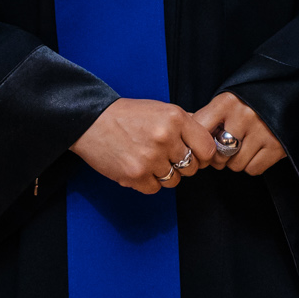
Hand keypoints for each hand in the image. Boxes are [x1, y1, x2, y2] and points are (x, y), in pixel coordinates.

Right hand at [70, 99, 216, 193]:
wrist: (90, 121)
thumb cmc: (126, 115)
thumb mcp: (160, 109)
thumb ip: (185, 122)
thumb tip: (207, 137)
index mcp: (174, 118)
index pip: (207, 148)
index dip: (202, 154)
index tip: (194, 154)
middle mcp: (165, 138)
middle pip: (192, 167)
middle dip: (182, 165)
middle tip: (166, 156)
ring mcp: (150, 158)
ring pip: (174, 180)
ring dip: (164, 174)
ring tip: (149, 160)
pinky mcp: (135, 175)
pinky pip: (155, 188)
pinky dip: (148, 182)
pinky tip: (138, 167)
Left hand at [190, 92, 286, 174]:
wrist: (286, 94)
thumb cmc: (249, 101)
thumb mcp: (227, 102)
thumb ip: (207, 118)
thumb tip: (184, 137)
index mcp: (227, 102)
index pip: (200, 130)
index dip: (199, 144)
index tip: (202, 147)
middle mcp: (244, 115)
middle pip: (218, 154)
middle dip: (220, 156)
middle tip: (227, 148)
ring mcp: (262, 131)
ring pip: (235, 165)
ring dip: (236, 162)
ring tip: (243, 147)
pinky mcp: (276, 146)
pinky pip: (253, 169)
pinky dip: (252, 165)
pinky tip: (256, 151)